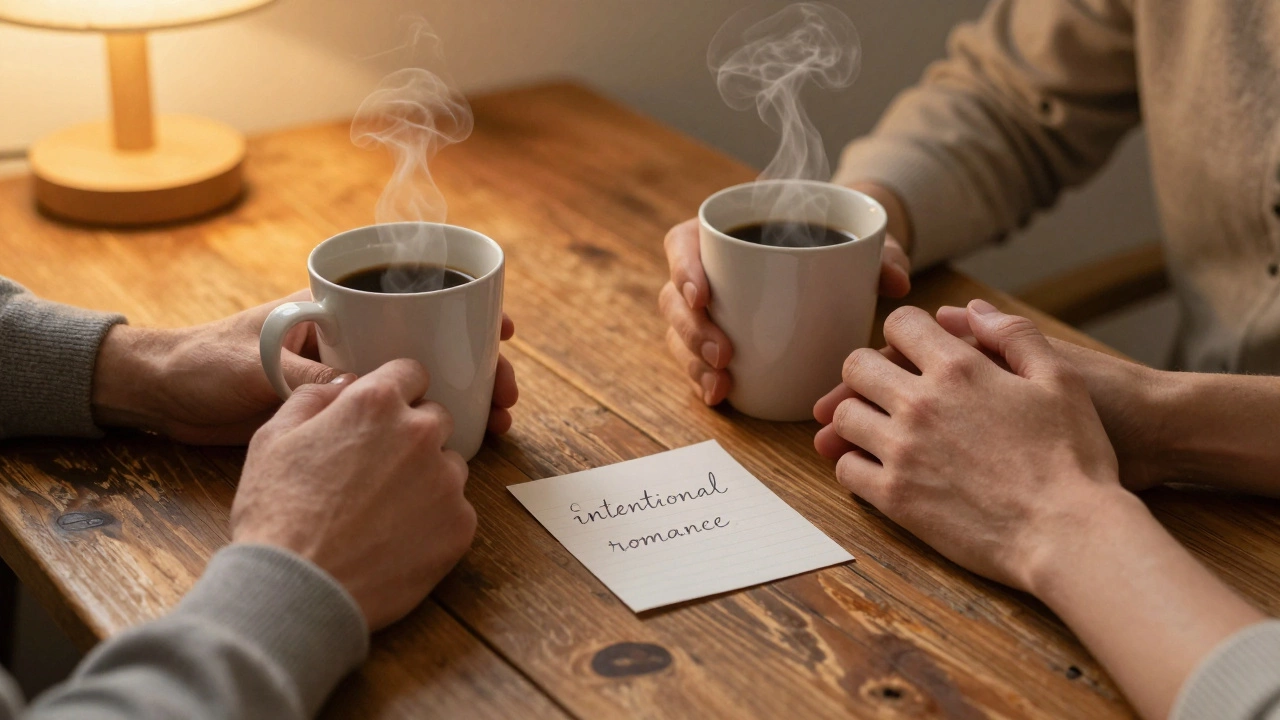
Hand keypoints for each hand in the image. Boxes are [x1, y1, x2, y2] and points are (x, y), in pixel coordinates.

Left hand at [91, 292, 519, 443]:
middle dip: (478, 366)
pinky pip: (393, 418)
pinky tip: (457, 447)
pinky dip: (426, 429)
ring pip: (421, 386)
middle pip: (433, 346)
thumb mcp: (262, 366)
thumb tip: (362, 389)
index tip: (500, 329)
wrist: (164, 397)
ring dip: (463, 400)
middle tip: (508, 391)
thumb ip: (313, 376)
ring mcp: (349, 376)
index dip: (463, 311)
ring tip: (499, 422)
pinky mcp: (340, 415)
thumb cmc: (207, 364)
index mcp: (337, 310)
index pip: (413, 299)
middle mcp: (353, 339)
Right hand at [231, 359, 474, 630]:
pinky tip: (396, 539)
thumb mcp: (274, 438)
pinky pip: (456, 511)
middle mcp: (421, 434)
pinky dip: (434, 521)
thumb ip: (315, 397)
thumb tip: (344, 385)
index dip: (396, 391)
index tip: (385, 413)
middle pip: (435, 418)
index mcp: (376, 403)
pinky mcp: (460, 526)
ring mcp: (446, 481)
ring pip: (449, 466)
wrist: (298, 588)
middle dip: (411, 436)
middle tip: (376, 470)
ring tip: (383, 511)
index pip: (411, 372)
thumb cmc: (278, 513)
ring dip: (426, 479)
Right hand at [660, 216, 910, 404]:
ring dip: (693, 360)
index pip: (682, 245)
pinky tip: (718, 395)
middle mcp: (705, 272)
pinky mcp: (715, 342)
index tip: (703, 295)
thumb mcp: (861, 243)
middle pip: (674, 299)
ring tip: (721, 381)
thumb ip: (879, 254)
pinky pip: (696, 362)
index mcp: (722, 235)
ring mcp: (706, 311)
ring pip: (679, 335)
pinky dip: (703, 380)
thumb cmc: (839, 245)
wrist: (838, 261)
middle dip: (692, 330)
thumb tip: (896, 282)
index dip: (684, 269)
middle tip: (724, 352)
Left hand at [814, 301, 1122, 591]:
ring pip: (844, 417)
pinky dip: (856, 464)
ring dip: (857, 416)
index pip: (900, 324)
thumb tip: (972, 310)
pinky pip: (847, 469)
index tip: (911, 348)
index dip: (904, 330)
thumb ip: (1015, 335)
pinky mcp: (895, 497)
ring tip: (878, 426)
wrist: (1069, 534)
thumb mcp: (1062, 380)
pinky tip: (878, 467)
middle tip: (884, 386)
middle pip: (858, 366)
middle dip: (868, 370)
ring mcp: (902, 451)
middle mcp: (921, 404)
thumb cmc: (1074, 459)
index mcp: (960, 369)